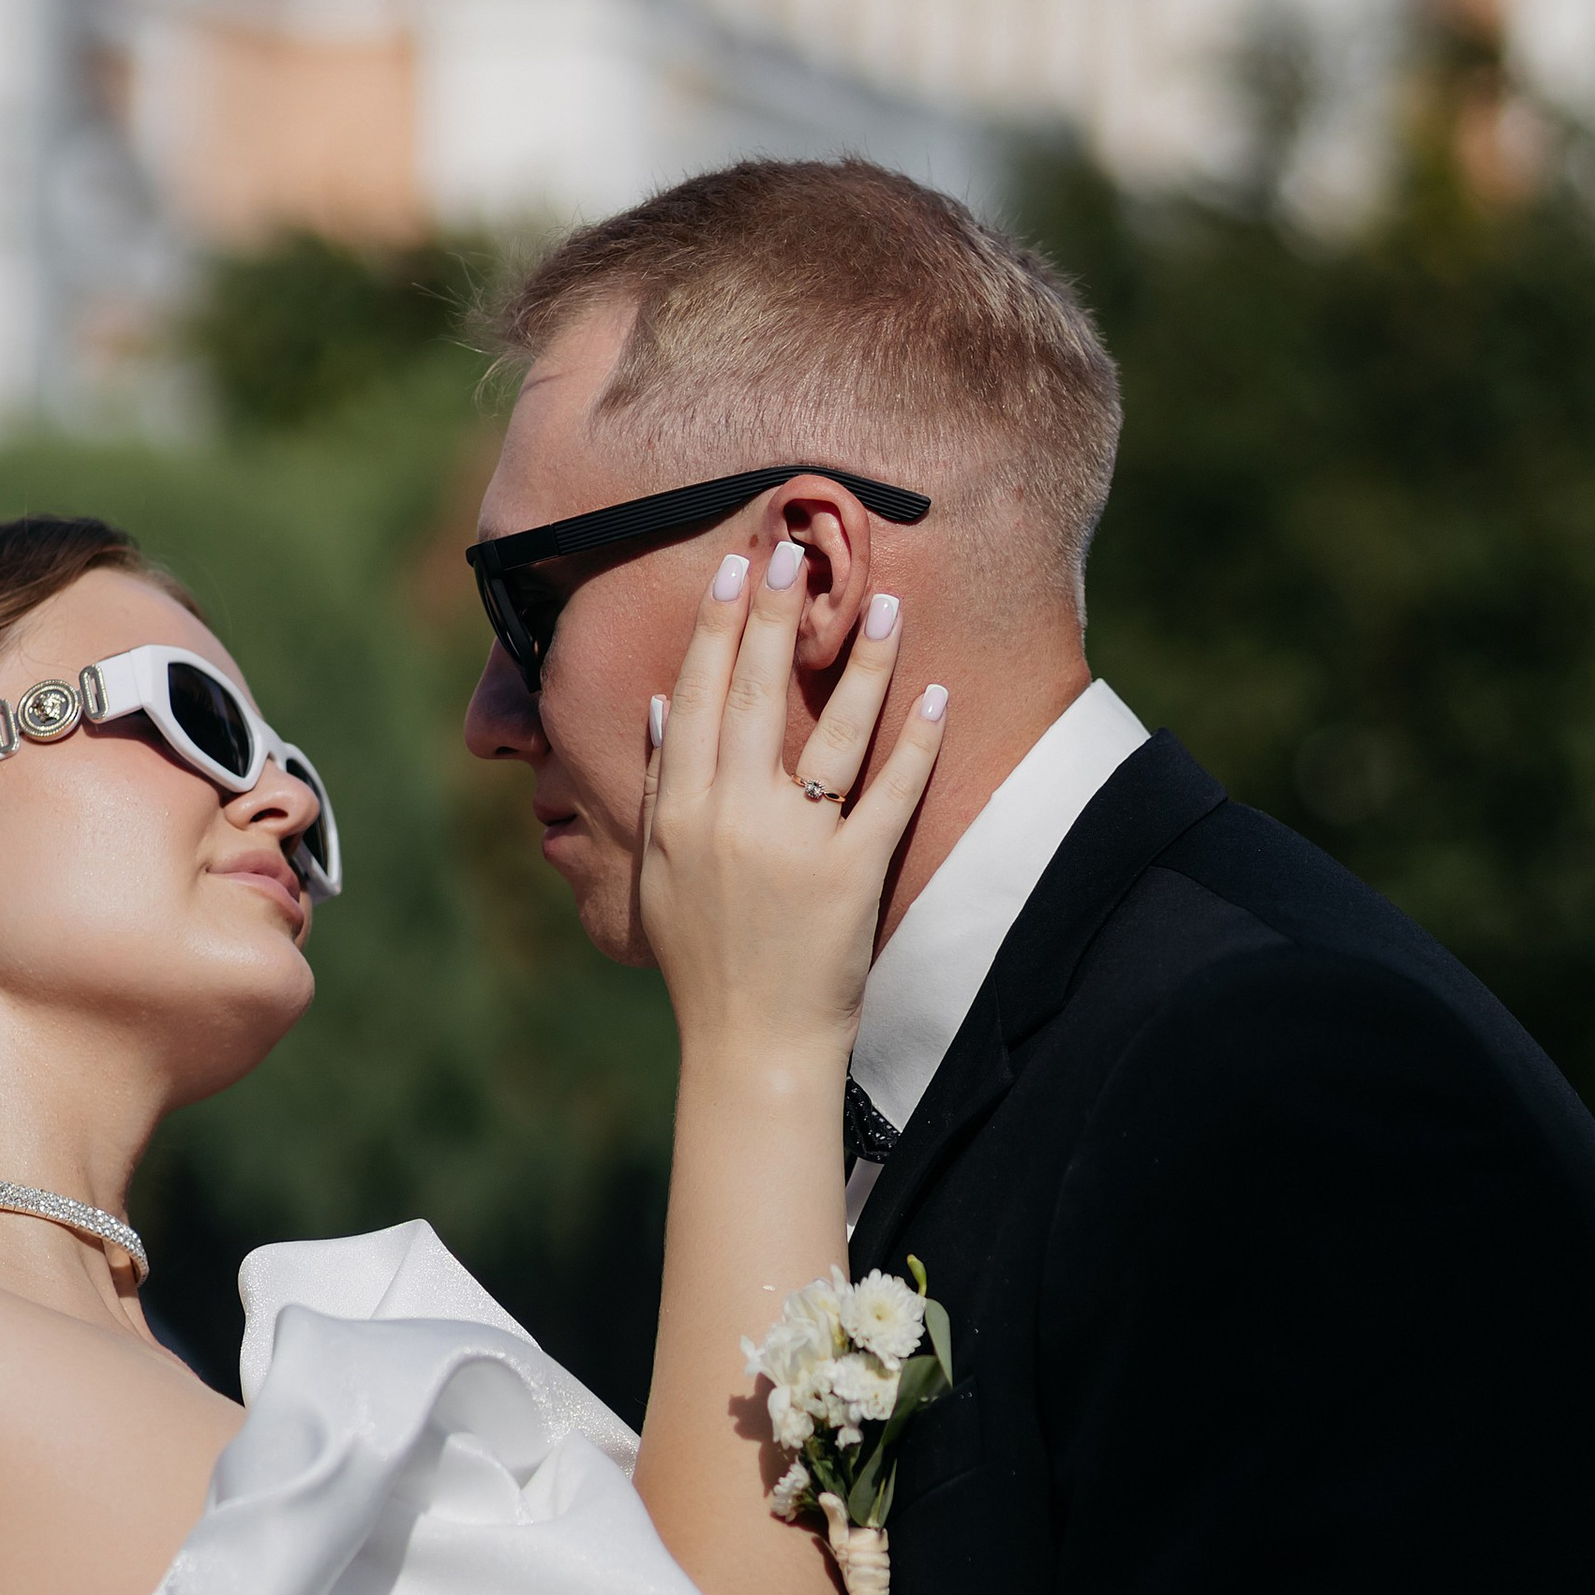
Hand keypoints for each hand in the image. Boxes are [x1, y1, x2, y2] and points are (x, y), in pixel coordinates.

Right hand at [638, 539, 944, 1082]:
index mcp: (678, 812)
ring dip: (864, 662)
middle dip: (778, 617)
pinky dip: (915, 745)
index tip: (735, 572)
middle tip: (797, 551)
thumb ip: (657, 787)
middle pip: (755, 697)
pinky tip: (937, 695)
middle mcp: (731, 817)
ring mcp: (793, 845)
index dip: (717, 629)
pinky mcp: (850, 876)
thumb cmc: (699, 960)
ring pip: (833, 733)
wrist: (746, 1043)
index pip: (696, 697)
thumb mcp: (657, 872)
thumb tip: (659, 709)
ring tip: (887, 601)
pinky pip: (889, 796)